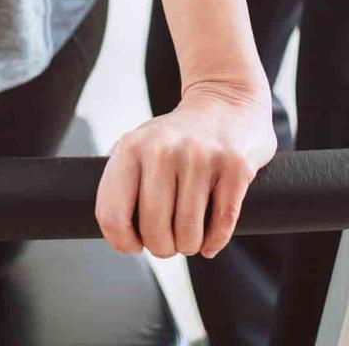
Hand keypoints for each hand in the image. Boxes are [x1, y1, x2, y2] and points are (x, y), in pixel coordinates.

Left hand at [95, 81, 276, 259]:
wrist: (227, 100)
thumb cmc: (178, 138)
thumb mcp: (139, 146)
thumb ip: (122, 183)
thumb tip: (118, 235)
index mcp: (131, 147)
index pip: (112, 216)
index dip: (123, 242)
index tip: (135, 243)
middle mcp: (163, 150)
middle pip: (154, 231)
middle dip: (162, 248)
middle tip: (169, 241)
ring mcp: (201, 157)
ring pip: (188, 234)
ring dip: (190, 246)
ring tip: (190, 235)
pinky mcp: (235, 167)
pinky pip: (220, 227)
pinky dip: (214, 242)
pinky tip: (210, 239)